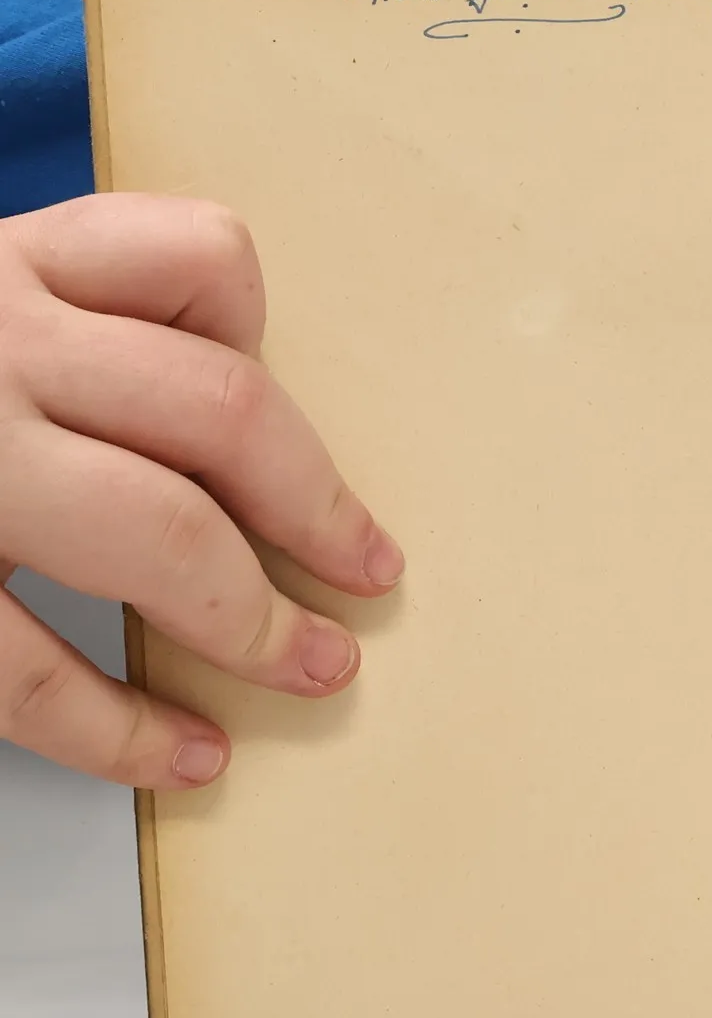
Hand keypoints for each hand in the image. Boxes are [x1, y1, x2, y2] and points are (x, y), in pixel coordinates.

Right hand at [0, 196, 402, 788]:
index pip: (201, 261)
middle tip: (368, 575)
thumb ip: (47, 317)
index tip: (283, 419)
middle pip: (223, 412)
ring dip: (253, 619)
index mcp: (0, 265)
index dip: (263, 339)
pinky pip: (22, 663)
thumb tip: (202, 394)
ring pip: (156, 531)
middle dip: (316, 508)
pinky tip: (178, 756)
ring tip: (312, 670)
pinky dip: (116, 724)